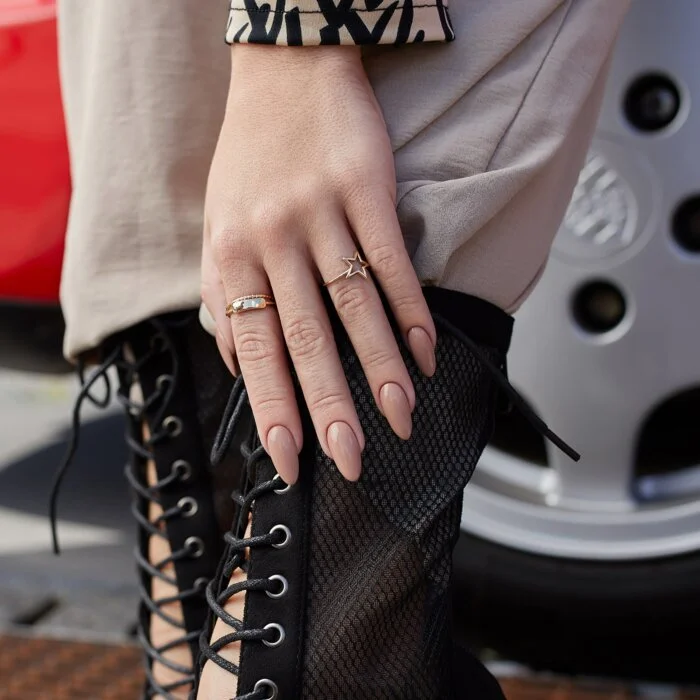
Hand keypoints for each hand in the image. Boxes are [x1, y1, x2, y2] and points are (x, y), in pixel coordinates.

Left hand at [201, 45, 435, 483]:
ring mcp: (321, 214)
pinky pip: (390, 259)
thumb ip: (221, 296)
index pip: (252, 350)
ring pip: (353, 306)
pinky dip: (409, 309)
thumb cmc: (250, 157)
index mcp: (231, 256)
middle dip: (329, 408)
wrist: (283, 71)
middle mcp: (273, 240)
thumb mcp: (216, 226)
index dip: (272, 408)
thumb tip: (236, 363)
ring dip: (380, 368)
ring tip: (400, 417)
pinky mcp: (365, 189)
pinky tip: (424, 351)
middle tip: (350, 461)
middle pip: (306, 339)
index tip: (290, 460)